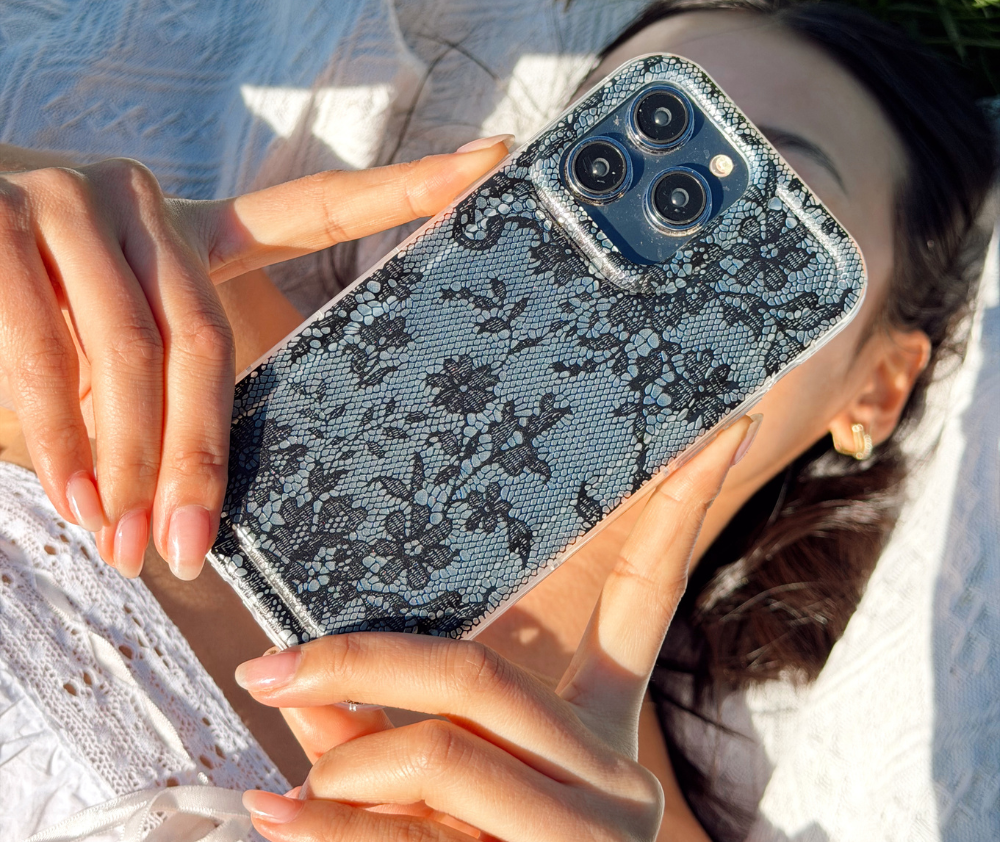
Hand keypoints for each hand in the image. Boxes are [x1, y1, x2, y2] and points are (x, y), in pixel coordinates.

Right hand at [0, 135, 510, 578]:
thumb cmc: (18, 319)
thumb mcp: (101, 349)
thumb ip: (153, 394)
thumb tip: (194, 496)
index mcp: (191, 229)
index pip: (317, 207)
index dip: (410, 186)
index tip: (499, 155)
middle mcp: (147, 200)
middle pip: (209, 335)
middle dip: (204, 453)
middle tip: (196, 549)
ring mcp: (74, 198)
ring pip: (132, 349)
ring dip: (129, 460)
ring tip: (123, 544)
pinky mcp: (1, 219)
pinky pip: (47, 348)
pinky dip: (59, 435)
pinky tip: (72, 496)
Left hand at [236, 416, 755, 841]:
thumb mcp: (446, 798)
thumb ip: (380, 736)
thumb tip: (303, 696)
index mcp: (600, 729)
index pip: (650, 591)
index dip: (684, 503)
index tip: (725, 418)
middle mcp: (613, 777)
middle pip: (477, 673)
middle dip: (357, 663)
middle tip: (264, 670)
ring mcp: (591, 838)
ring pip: (440, 755)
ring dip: (337, 775)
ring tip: (280, 807)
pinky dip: (329, 834)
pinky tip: (272, 825)